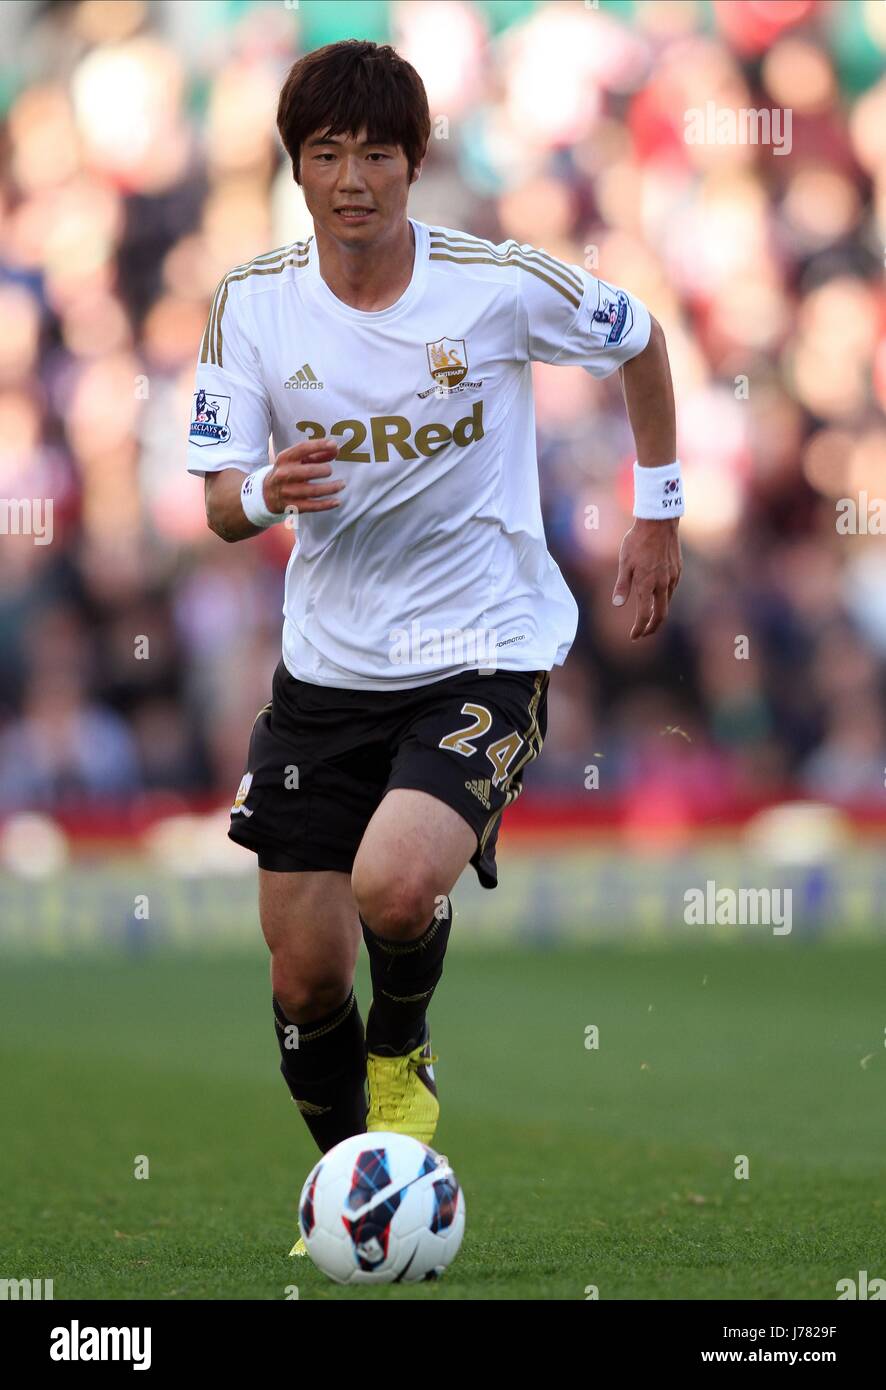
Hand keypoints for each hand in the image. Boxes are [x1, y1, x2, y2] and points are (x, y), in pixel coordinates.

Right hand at [264, 438, 344, 514]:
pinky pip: (313, 506)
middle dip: (325, 470)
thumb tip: (335, 449)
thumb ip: (316, 454)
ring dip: (331, 488)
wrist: (266, 493)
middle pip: (309, 471)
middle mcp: (284, 474)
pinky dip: (327, 504)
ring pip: (314, 490)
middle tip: (329, 470)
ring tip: (341, 484)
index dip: (319, 445)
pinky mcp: (293, 506)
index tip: (334, 445)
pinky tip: (337, 501)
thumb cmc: (288, 471)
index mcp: (285, 458)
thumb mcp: (297, 460)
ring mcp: (288, 492)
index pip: (303, 448)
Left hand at [612, 517, 681, 639]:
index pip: (644, 615)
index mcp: (647, 585)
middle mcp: (662, 584)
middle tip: (644, 633)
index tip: (634, 636)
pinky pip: (671, 589)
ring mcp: (672, 577)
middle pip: (661, 615)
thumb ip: (622, 586)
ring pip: (667, 602)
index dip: (639, 629)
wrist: (659, 523)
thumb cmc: (637, 541)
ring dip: (659, 612)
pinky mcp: (678, 570)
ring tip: (649, 616)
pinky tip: (658, 595)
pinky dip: (664, 598)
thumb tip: (617, 604)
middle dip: (652, 627)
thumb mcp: (624, 563)